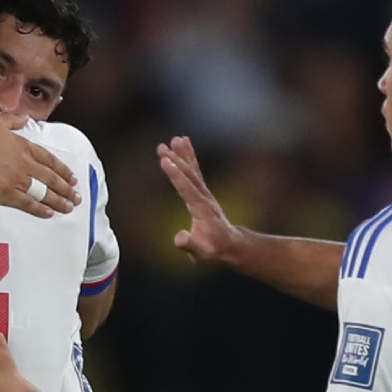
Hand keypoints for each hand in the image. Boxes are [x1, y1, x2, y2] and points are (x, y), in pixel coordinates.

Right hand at [0, 112, 79, 217]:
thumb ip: (13, 120)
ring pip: (44, 192)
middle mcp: (25, 163)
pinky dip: (40, 209)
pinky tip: (49, 213)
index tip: (72, 177)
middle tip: (76, 197)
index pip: (50, 160)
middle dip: (66, 188)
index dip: (63, 170)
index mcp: (24, 146)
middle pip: (51, 178)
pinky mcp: (6, 193)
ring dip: (58, 200)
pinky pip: (28, 203)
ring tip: (68, 207)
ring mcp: (17, 179)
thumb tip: (24, 118)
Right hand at [157, 135, 241, 261]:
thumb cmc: (212, 248)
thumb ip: (190, 245)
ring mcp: (204, 193)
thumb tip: (179, 238)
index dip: (176, 175)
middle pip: (189, 176)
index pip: (187, 189)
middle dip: (176, 161)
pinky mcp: (201, 191)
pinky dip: (188, 157)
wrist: (229, 243)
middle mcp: (204, 197)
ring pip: (193, 170)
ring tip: (174, 139)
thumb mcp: (201, 252)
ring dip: (183, 154)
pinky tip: (183, 144)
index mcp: (201, 210)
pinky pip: (194, 171)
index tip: (165, 161)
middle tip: (162, 147)